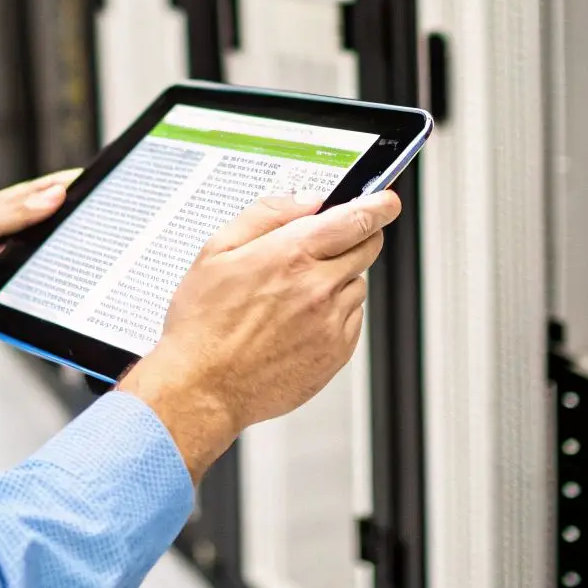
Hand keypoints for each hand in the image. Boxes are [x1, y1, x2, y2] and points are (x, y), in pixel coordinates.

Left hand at [0, 170, 77, 382]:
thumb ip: (13, 214)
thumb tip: (53, 195)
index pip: (40, 194)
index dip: (67, 186)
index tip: (97, 180)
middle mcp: (7, 240)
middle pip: (50, 229)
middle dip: (74, 225)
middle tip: (106, 221)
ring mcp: (11, 270)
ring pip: (49, 263)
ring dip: (65, 261)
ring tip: (97, 253)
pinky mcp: (11, 300)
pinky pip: (39, 295)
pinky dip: (53, 293)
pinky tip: (72, 290)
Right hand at [117, 189, 401, 481]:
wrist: (201, 386)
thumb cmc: (203, 323)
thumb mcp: (217, 250)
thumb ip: (267, 215)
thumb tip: (307, 201)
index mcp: (292, 254)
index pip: (356, 219)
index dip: (378, 206)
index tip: (386, 202)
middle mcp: (318, 287)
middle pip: (367, 247)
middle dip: (358, 236)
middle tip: (331, 243)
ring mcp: (331, 322)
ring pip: (357, 284)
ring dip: (339, 279)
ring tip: (294, 296)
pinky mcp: (336, 353)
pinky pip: (352, 319)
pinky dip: (336, 314)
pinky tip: (299, 322)